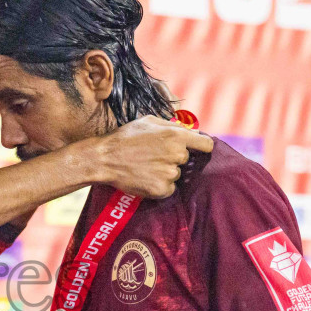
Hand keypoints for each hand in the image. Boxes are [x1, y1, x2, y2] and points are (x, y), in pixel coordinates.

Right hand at [87, 117, 213, 198]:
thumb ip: (173, 126)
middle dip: (174, 157)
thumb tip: (192, 131)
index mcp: (176, 136)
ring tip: (146, 166)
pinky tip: (145, 177)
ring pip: (176, 174)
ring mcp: (169, 174)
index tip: (196, 149)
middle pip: (186, 159)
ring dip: (165, 171)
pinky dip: (160, 185)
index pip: (206, 144)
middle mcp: (176, 155)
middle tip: (155, 156)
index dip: (202, 146)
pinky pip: (169, 188)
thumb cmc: (126, 137)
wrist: (104, 159)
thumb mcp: (149, 121)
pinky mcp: (162, 189)